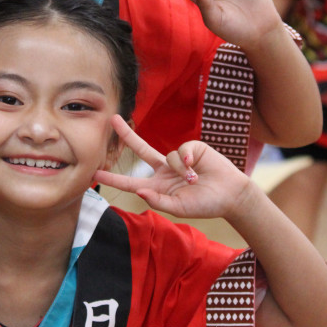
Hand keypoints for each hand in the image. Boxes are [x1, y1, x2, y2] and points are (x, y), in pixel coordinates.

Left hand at [93, 115, 252, 218]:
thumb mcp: (180, 208)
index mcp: (157, 186)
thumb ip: (159, 201)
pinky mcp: (192, 148)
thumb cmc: (206, 205)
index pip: (130, 183)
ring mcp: (177, 158)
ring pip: (167, 155)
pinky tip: (197, 167)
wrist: (232, 195)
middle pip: (140, 148)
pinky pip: (182, 149)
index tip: (93, 175)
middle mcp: (164, 170)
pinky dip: (188, 159)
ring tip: (195, 181)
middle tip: (111, 119)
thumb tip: (140, 191)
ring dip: (181, 170)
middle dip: (126, 134)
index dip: (113, 179)